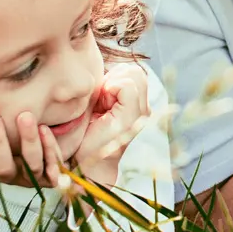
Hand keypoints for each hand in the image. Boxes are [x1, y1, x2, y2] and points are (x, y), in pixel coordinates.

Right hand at [0, 113, 63, 187]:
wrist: (43, 148)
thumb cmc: (10, 140)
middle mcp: (10, 177)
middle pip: (1, 168)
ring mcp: (31, 179)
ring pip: (31, 165)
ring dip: (28, 140)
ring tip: (25, 116)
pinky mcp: (52, 176)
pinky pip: (53, 166)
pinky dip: (50, 147)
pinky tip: (44, 129)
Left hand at [71, 63, 148, 184]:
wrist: (87, 164)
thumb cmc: (87, 135)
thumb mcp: (99, 105)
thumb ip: (109, 87)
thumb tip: (109, 67)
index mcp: (138, 105)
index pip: (134, 72)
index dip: (115, 76)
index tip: (101, 96)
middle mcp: (145, 109)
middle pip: (136, 71)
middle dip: (114, 78)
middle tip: (101, 99)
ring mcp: (141, 113)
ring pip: (133, 75)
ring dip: (111, 84)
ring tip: (101, 104)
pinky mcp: (132, 117)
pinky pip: (126, 86)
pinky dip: (111, 89)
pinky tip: (102, 106)